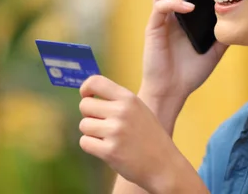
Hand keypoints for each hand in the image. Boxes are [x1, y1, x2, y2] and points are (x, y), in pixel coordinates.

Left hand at [79, 75, 201, 193]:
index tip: (87, 97)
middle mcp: (121, 112)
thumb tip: (88, 97)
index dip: (86, 89)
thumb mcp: (139, 109)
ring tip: (107, 138)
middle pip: (85, 105)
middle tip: (101, 124)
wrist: (164, 165)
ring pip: (83, 125)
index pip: (95, 82)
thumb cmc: (149, 137)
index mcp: (129, 98)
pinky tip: (105, 149)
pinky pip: (85, 142)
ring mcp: (115, 131)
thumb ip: (118, 101)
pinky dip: (91, 146)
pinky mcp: (109, 151)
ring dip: (91, 133)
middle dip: (89, 115)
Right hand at [141, 0, 227, 104]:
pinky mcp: (153, 27)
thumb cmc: (190, 73)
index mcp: (184, 15)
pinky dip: (174, 3)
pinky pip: (160, 7)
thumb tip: (242, 20)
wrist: (172, 92)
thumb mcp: (214, 51)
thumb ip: (223, 34)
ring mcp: (161, 19)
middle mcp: (171, 13)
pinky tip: (188, 8)